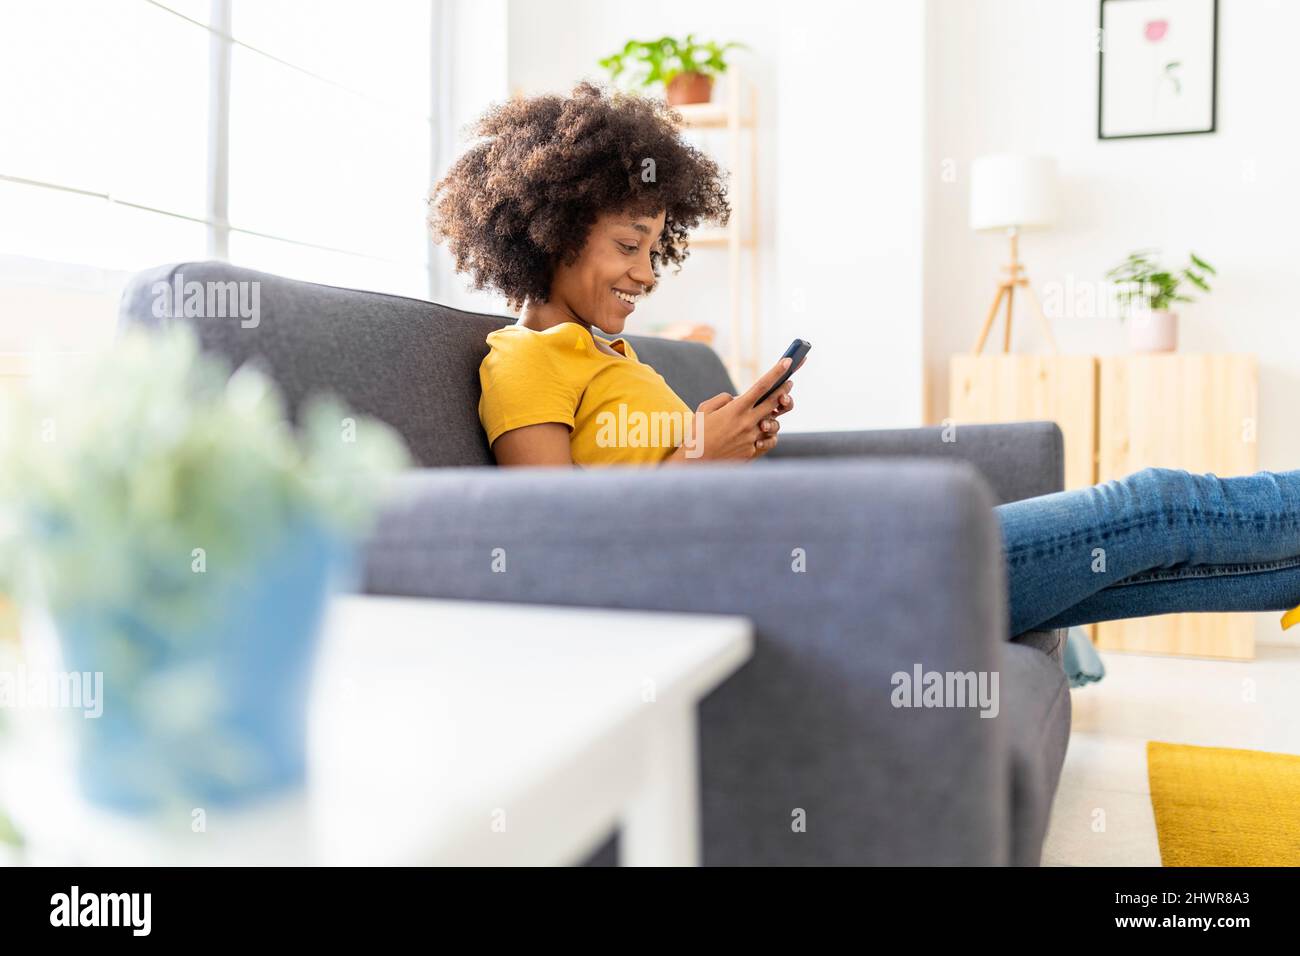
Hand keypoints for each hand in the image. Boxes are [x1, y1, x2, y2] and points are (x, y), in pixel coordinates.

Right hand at [666, 357, 793, 462]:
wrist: (694, 464)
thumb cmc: (697, 434)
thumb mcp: (704, 409)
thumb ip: (723, 399)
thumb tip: (738, 399)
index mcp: (736, 409)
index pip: (761, 386)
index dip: (777, 372)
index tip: (788, 361)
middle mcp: (747, 423)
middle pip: (774, 402)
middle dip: (784, 390)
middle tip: (790, 383)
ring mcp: (752, 438)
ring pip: (774, 424)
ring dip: (775, 416)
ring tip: (772, 413)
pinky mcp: (752, 452)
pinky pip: (769, 441)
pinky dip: (769, 436)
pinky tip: (764, 432)